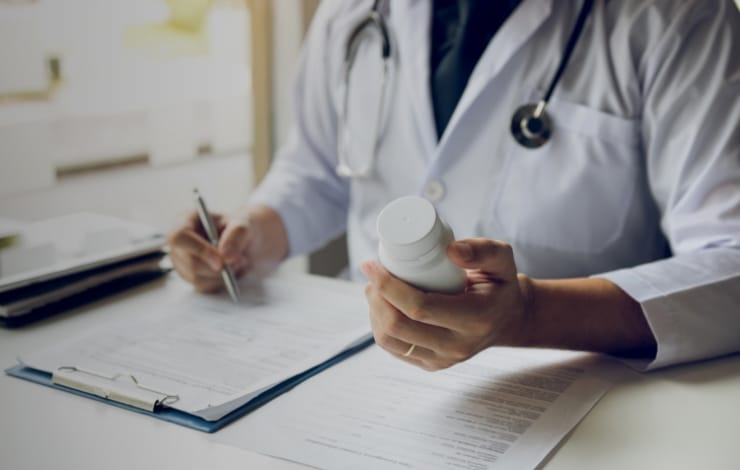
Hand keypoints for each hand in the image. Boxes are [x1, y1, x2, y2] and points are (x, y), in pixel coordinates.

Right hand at [167, 205, 288, 292]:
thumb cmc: (239, 228)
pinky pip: (203, 286)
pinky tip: (230, 270)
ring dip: (222, 274)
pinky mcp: (190, 277)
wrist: (245, 242)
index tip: (221, 262)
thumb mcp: (243, 225)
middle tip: (239, 259)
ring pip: (197, 278)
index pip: (179, 237)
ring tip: (237, 261)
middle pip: (190, 262)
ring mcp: (181, 262)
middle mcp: (178, 243)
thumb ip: (236, 236)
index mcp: (185, 222)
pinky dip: (221, 281)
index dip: (199, 250)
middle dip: (218, 266)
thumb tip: (225, 256)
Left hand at [361, 238, 532, 370]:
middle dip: (377, 298)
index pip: (419, 307)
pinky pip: (394, 348)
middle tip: (373, 275)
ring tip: (375, 289)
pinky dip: (380, 326)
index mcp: (475, 319)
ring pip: (390, 340)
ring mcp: (443, 359)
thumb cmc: (500, 284)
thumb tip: (450, 251)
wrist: (507, 318)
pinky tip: (383, 307)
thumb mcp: (502, 259)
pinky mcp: (432, 364)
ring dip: (375, 312)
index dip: (389, 286)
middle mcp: (458, 345)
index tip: (372, 265)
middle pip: (398, 326)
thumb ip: (483, 250)